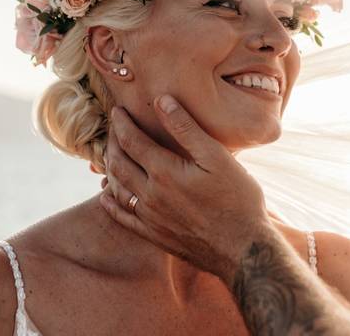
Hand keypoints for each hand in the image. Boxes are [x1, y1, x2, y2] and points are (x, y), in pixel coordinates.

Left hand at [100, 95, 274, 283]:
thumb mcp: (216, 156)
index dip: (122, 124)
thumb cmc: (237, 199)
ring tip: (110, 154)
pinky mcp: (155, 235)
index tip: (117, 111)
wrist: (243, 248)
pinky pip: (124, 217)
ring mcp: (150, 217)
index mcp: (164, 172)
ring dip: (109, 168)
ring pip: (117, 188)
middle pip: (119, 162)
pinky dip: (111, 203)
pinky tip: (106, 196)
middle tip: (113, 129)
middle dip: (112, 142)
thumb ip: (186, 128)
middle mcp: (150, 195)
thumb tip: (161, 101)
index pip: (132, 141)